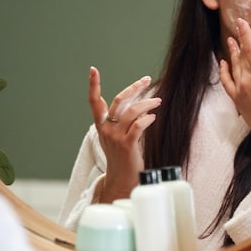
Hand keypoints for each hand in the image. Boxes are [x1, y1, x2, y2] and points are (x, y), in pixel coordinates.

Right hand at [87, 66, 160, 201]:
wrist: (122, 180)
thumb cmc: (122, 157)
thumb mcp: (115, 136)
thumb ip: (120, 120)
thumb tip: (134, 101)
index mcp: (101, 125)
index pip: (94, 102)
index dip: (93, 85)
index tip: (93, 70)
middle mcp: (106, 129)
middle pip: (119, 101)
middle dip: (134, 87)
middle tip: (147, 80)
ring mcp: (116, 137)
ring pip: (132, 111)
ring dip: (147, 103)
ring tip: (158, 101)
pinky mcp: (127, 145)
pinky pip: (138, 125)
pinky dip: (147, 118)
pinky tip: (153, 117)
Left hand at [219, 18, 250, 174]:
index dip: (245, 35)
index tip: (242, 22)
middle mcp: (247, 82)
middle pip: (241, 57)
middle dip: (239, 41)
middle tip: (237, 27)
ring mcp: (239, 91)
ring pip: (234, 67)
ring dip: (233, 53)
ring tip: (230, 41)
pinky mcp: (236, 99)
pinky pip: (227, 81)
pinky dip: (224, 71)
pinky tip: (223, 63)